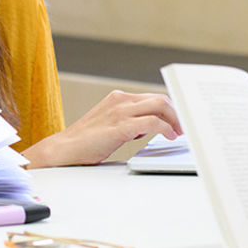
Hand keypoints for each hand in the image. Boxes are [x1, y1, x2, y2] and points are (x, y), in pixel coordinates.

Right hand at [21, 90, 180, 167]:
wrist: (63, 150)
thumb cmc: (86, 142)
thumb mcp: (111, 125)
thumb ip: (130, 122)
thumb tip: (152, 127)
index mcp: (118, 98)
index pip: (153, 97)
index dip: (170, 108)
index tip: (180, 120)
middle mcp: (120, 100)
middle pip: (160, 98)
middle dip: (177, 113)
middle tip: (184, 128)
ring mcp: (120, 112)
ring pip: (159, 106)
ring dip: (175, 120)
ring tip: (179, 133)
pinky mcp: (119, 126)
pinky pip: (151, 122)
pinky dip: (165, 129)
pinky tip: (168, 137)